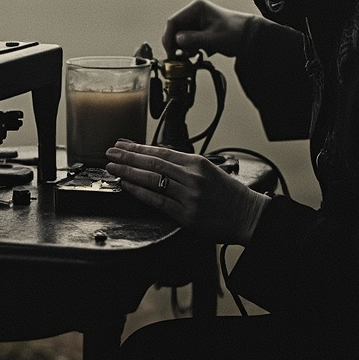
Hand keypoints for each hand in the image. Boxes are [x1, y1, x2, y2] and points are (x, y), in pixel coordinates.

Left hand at [105, 139, 268, 244]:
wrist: (247, 215)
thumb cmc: (229, 194)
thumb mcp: (209, 170)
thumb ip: (184, 165)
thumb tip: (157, 158)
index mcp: (197, 163)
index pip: (161, 151)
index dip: (139, 147)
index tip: (123, 144)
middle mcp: (192, 177)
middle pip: (153, 162)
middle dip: (128, 156)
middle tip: (111, 152)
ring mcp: (188, 196)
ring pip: (152, 179)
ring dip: (129, 172)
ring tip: (113, 167)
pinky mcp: (186, 215)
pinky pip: (157, 200)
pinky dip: (140, 192)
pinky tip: (127, 185)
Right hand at [162, 0, 253, 57]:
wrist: (251, 36)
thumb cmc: (238, 32)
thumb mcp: (214, 38)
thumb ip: (194, 39)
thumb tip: (177, 40)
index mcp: (197, 8)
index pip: (173, 22)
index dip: (169, 38)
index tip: (170, 52)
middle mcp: (195, 14)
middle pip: (175, 30)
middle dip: (177, 45)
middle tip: (180, 58)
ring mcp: (197, 23)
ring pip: (181, 37)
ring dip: (184, 49)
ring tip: (194, 55)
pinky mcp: (200, 32)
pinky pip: (188, 41)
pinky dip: (191, 50)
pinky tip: (200, 53)